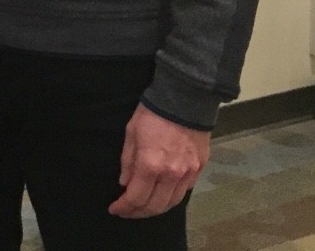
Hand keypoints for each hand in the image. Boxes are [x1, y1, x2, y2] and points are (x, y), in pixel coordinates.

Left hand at [109, 104, 208, 218]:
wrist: (185, 101)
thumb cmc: (151, 114)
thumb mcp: (131, 133)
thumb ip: (128, 161)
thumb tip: (125, 183)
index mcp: (151, 165)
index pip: (136, 197)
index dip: (124, 207)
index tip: (114, 209)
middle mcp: (171, 174)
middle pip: (155, 206)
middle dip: (138, 213)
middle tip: (127, 212)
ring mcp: (188, 173)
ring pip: (172, 203)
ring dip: (156, 209)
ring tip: (143, 208)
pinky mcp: (199, 169)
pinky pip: (184, 192)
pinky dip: (171, 198)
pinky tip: (161, 195)